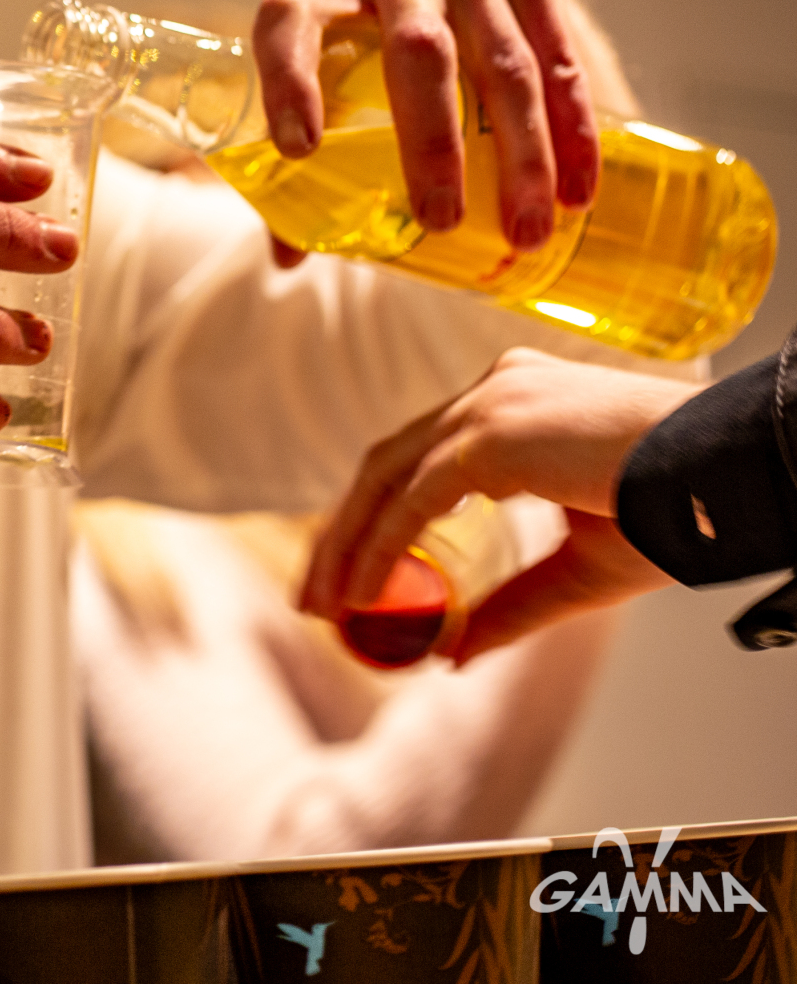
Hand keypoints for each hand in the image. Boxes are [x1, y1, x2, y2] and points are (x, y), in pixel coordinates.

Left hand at [255, 0, 601, 260]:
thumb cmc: (358, 4)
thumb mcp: (318, 41)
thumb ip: (299, 140)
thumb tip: (291, 257)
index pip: (291, 23)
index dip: (290, 83)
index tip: (300, 150)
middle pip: (418, 50)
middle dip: (431, 142)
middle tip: (440, 219)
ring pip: (501, 59)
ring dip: (520, 152)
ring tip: (527, 229)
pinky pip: (558, 49)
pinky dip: (570, 125)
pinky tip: (577, 185)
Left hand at [299, 348, 702, 656]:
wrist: (735, 477)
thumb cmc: (681, 512)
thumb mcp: (576, 572)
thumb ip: (508, 606)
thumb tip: (450, 657)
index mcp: (513, 404)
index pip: (417, 459)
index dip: (372, 519)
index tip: (347, 580)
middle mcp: (492, 391)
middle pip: (384, 465)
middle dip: (340, 535)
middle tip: (313, 599)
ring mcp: (488, 404)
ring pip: (384, 477)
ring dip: (346, 546)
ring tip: (326, 607)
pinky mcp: (490, 433)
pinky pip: (411, 500)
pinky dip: (380, 549)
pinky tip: (364, 597)